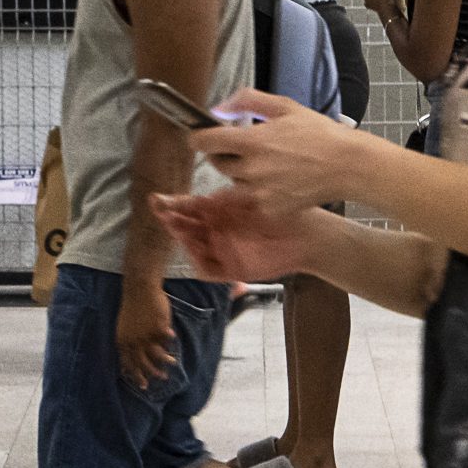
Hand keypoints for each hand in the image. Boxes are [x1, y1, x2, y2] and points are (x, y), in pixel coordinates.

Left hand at [116, 282, 176, 390]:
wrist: (139, 289)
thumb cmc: (132, 307)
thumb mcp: (124, 327)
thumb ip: (128, 342)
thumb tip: (134, 356)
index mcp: (123, 341)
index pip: (128, 363)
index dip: (135, 375)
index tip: (143, 385)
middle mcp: (133, 341)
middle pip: (143, 363)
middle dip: (152, 373)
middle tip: (162, 378)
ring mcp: (146, 334)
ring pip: (157, 354)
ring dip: (165, 361)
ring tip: (173, 363)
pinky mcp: (158, 326)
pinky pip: (166, 339)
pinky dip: (170, 340)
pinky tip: (173, 339)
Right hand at [152, 190, 317, 282]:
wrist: (309, 237)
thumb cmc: (283, 213)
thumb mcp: (252, 201)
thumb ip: (227, 199)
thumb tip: (202, 197)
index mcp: (219, 212)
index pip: (189, 208)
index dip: (172, 205)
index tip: (157, 200)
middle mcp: (217, 231)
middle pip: (186, 227)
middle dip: (172, 219)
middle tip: (162, 212)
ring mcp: (223, 251)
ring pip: (193, 247)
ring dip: (181, 238)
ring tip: (175, 226)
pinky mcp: (232, 270)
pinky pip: (208, 270)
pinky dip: (198, 262)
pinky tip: (194, 249)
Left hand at [191, 89, 369, 213]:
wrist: (348, 166)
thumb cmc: (319, 134)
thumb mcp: (285, 107)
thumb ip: (247, 101)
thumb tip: (219, 108)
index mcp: (252, 141)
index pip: (204, 142)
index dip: (198, 137)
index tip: (201, 136)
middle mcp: (251, 169)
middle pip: (217, 163)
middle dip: (224, 154)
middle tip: (245, 148)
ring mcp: (260, 192)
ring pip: (234, 182)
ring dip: (242, 173)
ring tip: (268, 164)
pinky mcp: (270, 209)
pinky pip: (252, 199)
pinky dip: (259, 191)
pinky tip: (279, 180)